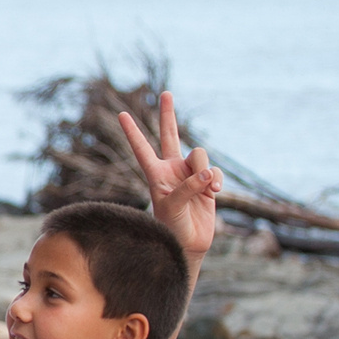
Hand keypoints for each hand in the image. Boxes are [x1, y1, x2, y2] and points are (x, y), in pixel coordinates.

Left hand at [119, 91, 222, 258]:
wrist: (188, 244)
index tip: (121, 114)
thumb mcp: (172, 206)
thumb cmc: (171, 228)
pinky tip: (215, 192)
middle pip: (169, 135)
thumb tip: (206, 173)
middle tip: (165, 93)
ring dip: (206, 170)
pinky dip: (216, 179)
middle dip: (168, 115)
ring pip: (200, 156)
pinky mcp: (207, 182)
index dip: (132, 132)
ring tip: (208, 189)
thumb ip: (187, 187)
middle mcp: (171, 170)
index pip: (141, 149)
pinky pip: (214, 171)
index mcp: (155, 174)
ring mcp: (190, 174)